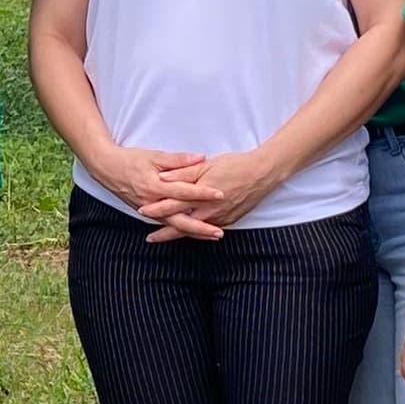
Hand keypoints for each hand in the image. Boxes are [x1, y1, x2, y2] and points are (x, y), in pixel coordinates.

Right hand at [87, 144, 211, 236]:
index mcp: (155, 186)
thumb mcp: (154, 156)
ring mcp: (149, 211)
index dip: (202, 193)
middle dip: (200, 228)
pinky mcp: (148, 214)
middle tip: (219, 232)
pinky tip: (194, 233)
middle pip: (180, 220)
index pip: (183, 191)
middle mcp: (152, 203)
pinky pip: (167, 225)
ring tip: (212, 235)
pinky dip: (181, 229)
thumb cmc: (130, 160)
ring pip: (174, 226)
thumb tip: (201, 157)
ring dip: (193, 232)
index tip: (220, 194)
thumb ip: (178, 159)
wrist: (107, 169)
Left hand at [141, 148, 280, 239]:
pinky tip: (188, 234)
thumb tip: (163, 177)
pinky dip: (196, 233)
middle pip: (182, 225)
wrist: (262, 174)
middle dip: (165, 232)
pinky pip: (208, 230)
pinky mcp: (229, 220)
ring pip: (195, 231)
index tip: (142, 211)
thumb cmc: (234, 165)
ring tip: (163, 238)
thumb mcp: (205, 165)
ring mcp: (220, 218)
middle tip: (149, 239)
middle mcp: (210, 211)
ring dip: (179, 234)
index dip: (157, 209)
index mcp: (201, 195)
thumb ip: (183, 173)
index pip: (173, 204)